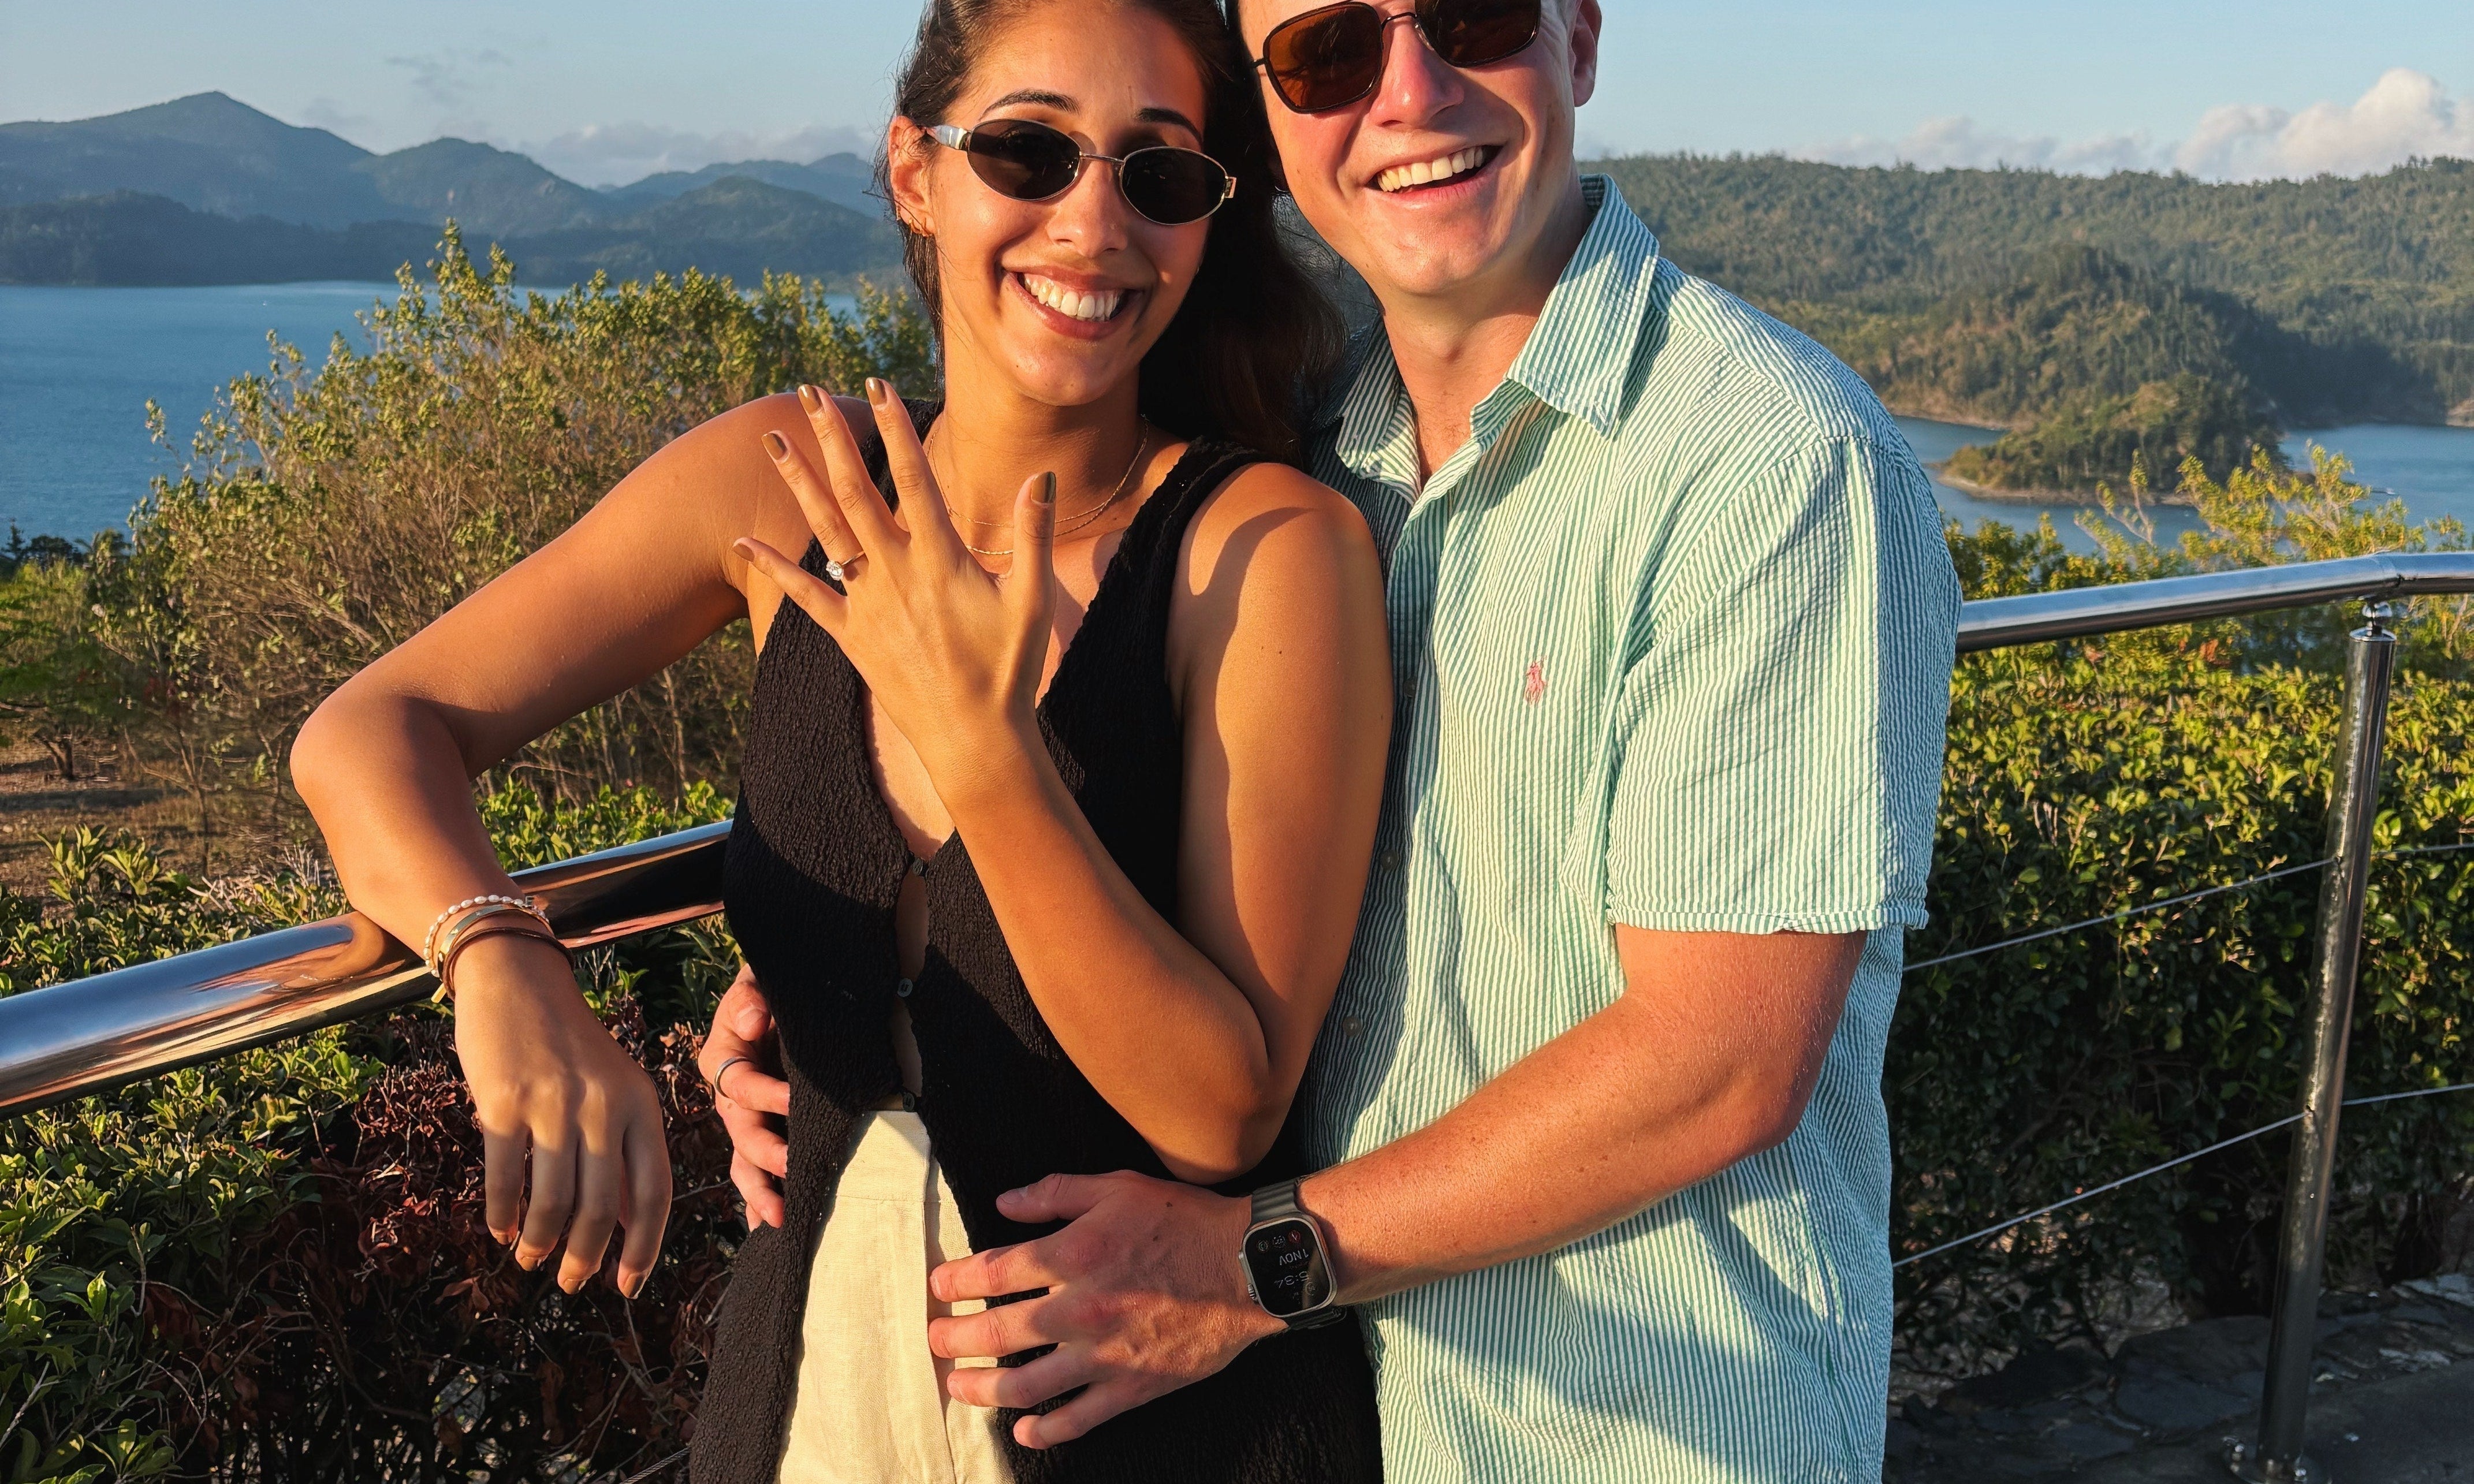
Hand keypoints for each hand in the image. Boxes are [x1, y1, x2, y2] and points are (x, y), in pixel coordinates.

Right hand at [450, 933, 671, 1295]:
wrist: (518, 981)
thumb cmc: (570, 1045)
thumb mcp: (616, 1090)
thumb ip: (626, 1153)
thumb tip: (631, 1226)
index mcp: (641, 1105)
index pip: (655, 1193)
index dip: (644, 1248)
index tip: (627, 1287)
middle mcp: (604, 1106)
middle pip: (601, 1209)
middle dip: (586, 1259)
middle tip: (571, 1283)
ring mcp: (554, 1103)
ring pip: (552, 1201)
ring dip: (540, 1243)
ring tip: (530, 1258)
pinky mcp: (504, 1101)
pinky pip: (506, 1177)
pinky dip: (503, 1214)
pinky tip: (501, 1230)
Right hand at [696, 963, 790, 1228]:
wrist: (781, 997)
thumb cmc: (770, 988)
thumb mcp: (758, 982)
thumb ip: (751, 998)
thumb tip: (752, 1022)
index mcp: (722, 1059)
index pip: (740, 1083)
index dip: (765, 1094)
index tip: (793, 1100)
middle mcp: (728, 1096)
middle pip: (741, 1131)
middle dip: (765, 1153)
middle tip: (792, 1166)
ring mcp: (742, 1120)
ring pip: (742, 1162)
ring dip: (759, 1191)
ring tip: (777, 1218)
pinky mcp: (759, 1133)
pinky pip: (753, 1173)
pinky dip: (759, 1200)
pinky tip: (769, 1228)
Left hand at [734, 380, 1057, 798]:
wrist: (974, 740)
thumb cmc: (1010, 671)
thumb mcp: (1034, 601)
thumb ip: (1033, 535)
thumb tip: (1040, 476)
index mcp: (942, 559)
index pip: (914, 477)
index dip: (896, 427)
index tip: (878, 384)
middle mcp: (897, 574)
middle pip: (857, 491)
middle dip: (832, 437)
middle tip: (808, 392)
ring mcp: (869, 604)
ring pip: (825, 530)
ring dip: (797, 481)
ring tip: (772, 440)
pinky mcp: (852, 637)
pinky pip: (806, 596)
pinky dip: (774, 566)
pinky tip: (743, 539)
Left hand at [926, 1171, 1281, 1447]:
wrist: (1248, 1266)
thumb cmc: (1184, 1221)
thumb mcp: (1118, 1187)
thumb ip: (1055, 1192)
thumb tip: (1004, 1202)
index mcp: (1071, 1255)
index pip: (991, 1273)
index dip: (955, 1281)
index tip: (940, 1285)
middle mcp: (1079, 1309)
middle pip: (994, 1334)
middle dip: (953, 1339)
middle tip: (934, 1339)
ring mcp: (1104, 1355)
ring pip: (1024, 1385)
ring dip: (981, 1389)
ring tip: (959, 1387)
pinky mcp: (1132, 1387)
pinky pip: (1078, 1418)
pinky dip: (1045, 1430)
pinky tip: (1024, 1431)